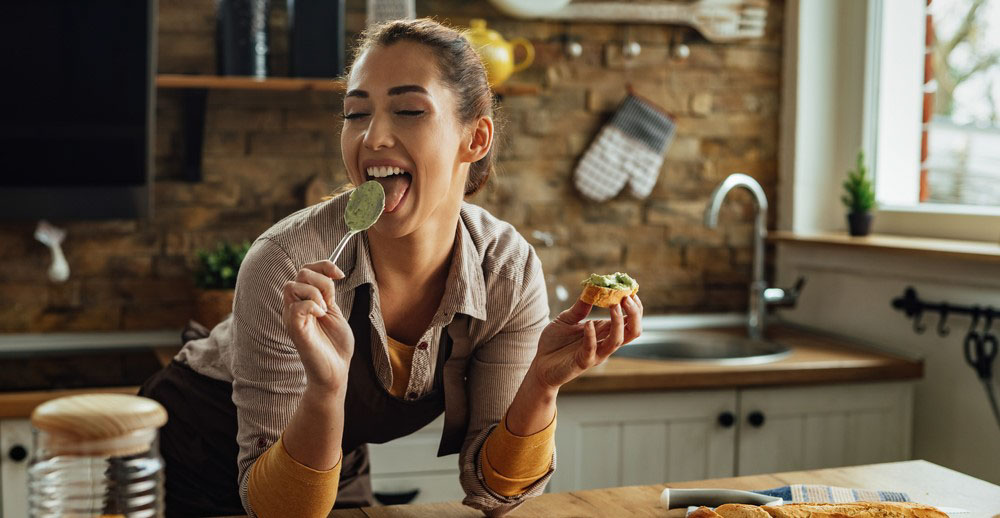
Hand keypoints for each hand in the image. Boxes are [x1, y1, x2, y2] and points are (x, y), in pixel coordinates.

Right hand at [281, 260, 353, 393]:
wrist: (336, 370)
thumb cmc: (335, 344)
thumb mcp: (334, 311)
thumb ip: (327, 293)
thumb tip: (329, 274)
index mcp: (304, 300)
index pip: (306, 269)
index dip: (323, 266)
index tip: (339, 275)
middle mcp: (294, 306)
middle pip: (300, 273)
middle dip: (322, 281)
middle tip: (330, 302)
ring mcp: (292, 317)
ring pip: (293, 285)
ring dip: (315, 294)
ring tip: (324, 311)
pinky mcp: (294, 329)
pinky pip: (296, 306)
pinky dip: (312, 306)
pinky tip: (321, 316)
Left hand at [529, 294, 643, 389]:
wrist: (540, 364)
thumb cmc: (556, 342)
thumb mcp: (567, 318)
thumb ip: (580, 307)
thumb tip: (592, 288)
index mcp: (604, 331)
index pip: (630, 320)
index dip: (635, 307)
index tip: (630, 290)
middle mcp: (604, 342)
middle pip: (632, 331)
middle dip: (634, 314)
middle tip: (627, 297)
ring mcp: (595, 354)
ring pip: (617, 341)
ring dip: (618, 322)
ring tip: (613, 305)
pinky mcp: (582, 362)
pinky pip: (592, 350)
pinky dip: (591, 336)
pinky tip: (588, 324)